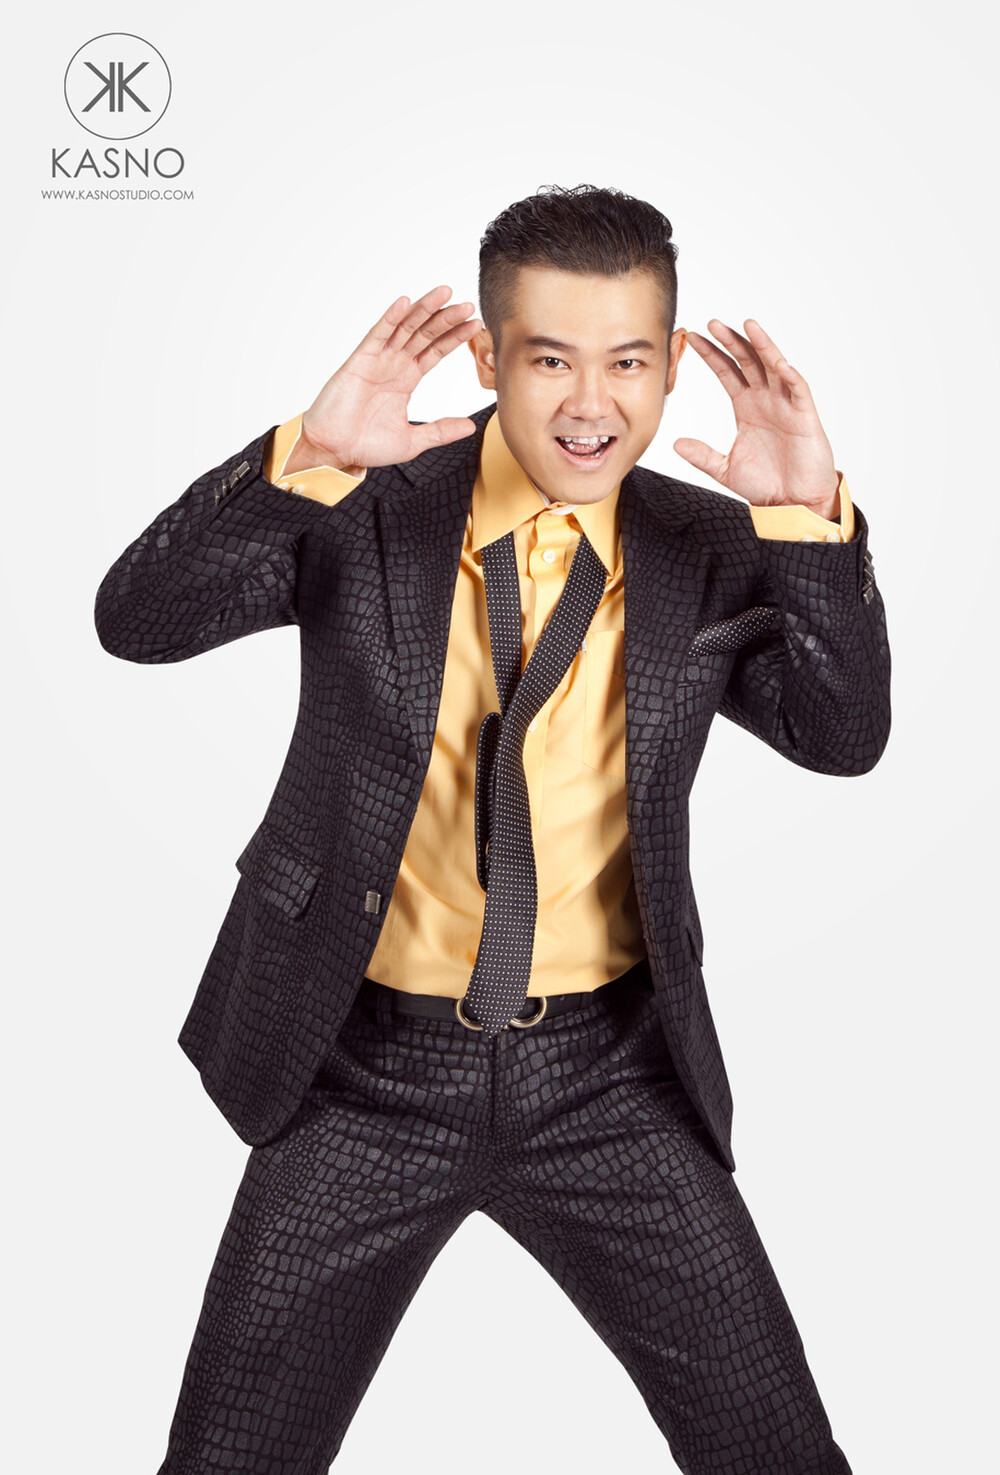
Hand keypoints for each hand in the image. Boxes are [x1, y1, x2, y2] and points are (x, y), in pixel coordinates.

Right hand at [289, 286, 481, 473]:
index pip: (435, 350)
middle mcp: (394, 364)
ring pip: (405, 327)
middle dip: (446, 318)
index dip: (455, 337)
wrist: (335, 451)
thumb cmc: (365, 445)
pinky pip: (377, 334)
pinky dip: (390, 317)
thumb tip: (470, 426)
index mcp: (407, 378)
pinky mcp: (360, 361)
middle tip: (468, 304)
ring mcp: (378, 359)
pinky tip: (405, 302)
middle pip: (425, 333)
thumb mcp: (413, 440)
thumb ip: (440, 431)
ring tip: (445, 293)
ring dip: (424, 309)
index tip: (475, 324)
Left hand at [673, 319, 839, 518]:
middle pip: (748, 361)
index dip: (712, 355)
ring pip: (774, 366)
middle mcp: (766, 400)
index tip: (694, 339)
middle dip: (731, 341)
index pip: (727, 372)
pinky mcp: (805, 417)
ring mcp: (786, 405)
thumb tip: (676, 444)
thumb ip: (702, 455)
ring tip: (748, 326)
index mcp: (747, 407)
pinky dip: (790, 376)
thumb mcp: (725, 469)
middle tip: (713, 323)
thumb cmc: (766, 484)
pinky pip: (799, 391)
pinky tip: (780, 363)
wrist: (792, 504)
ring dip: (762, 346)